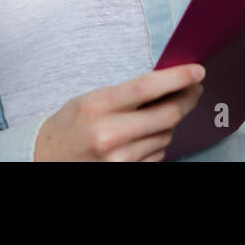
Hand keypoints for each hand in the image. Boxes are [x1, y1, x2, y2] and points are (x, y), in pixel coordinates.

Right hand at [34, 64, 205, 160]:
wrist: (47, 159)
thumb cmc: (71, 125)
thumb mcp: (91, 100)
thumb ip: (126, 93)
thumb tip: (169, 83)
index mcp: (97, 107)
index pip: (147, 87)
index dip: (178, 77)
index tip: (197, 70)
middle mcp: (110, 135)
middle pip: (167, 114)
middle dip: (188, 98)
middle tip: (195, 88)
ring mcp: (120, 160)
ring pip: (166, 135)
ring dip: (170, 122)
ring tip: (157, 113)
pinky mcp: (127, 173)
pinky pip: (158, 154)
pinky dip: (158, 141)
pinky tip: (144, 136)